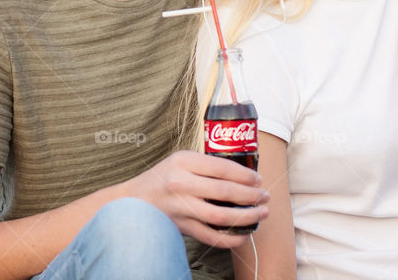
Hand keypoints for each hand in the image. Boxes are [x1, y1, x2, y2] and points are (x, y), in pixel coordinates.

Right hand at [123, 150, 269, 248]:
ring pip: (221, 216)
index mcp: (183, 161)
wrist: (131, 201)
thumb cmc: (162, 177)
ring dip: (246, 216)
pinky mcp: (180, 227)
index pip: (222, 168)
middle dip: (251, 195)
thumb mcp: (180, 160)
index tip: (259, 180)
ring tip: (261, 213)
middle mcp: (181, 183)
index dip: (246, 175)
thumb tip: (243, 173)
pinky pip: (210, 236)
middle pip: (225, 192)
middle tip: (265, 197)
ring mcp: (180, 207)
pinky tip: (244, 234)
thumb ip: (206, 164)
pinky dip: (230, 238)